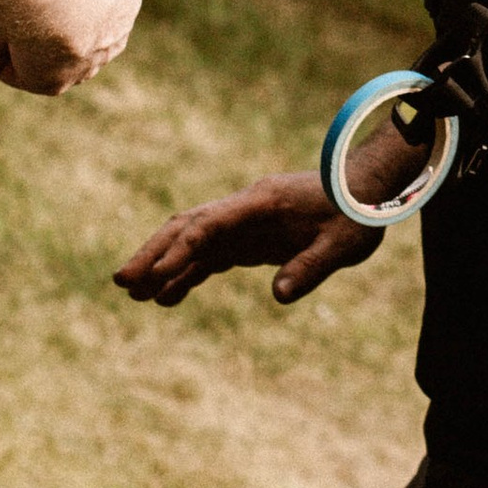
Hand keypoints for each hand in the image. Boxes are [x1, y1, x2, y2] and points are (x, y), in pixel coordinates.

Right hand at [0, 0, 167, 94]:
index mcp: (123, 5)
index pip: (100, 6)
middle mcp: (109, 41)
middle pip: (73, 35)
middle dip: (47, 17)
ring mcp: (82, 65)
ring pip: (44, 54)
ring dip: (25, 32)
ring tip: (16, 8)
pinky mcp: (51, 82)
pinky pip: (19, 71)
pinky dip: (4, 52)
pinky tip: (4, 29)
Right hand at [113, 172, 377, 306]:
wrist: (366, 190)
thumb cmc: (356, 214)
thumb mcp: (344, 244)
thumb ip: (312, 266)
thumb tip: (280, 296)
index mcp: (262, 202)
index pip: (210, 225)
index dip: (181, 250)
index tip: (155, 275)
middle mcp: (244, 208)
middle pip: (187, 227)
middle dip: (153, 253)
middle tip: (122, 283)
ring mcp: (244, 222)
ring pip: (192, 242)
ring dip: (163, 266)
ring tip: (135, 296)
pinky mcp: (250, 237)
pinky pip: (210, 255)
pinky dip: (187, 274)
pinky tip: (167, 297)